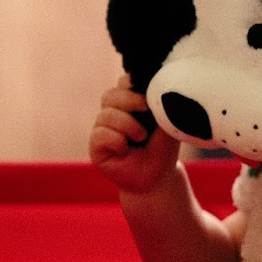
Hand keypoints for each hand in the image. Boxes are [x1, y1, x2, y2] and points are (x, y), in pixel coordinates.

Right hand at [89, 76, 180, 194]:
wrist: (157, 178)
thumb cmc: (162, 149)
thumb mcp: (166, 122)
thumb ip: (159, 103)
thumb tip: (155, 85)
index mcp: (129, 104)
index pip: (123, 83)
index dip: (132, 84)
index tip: (148, 95)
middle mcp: (113, 114)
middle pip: (109, 95)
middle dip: (129, 100)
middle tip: (146, 110)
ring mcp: (102, 130)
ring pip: (105, 115)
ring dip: (127, 125)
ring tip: (141, 137)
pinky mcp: (96, 147)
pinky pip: (99, 134)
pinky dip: (116, 140)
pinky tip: (125, 149)